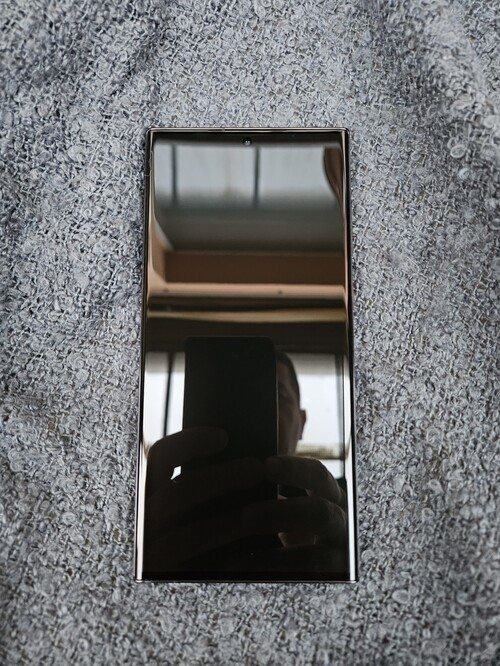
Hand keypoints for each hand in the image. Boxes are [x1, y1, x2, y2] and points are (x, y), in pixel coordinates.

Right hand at [143, 427, 266, 571]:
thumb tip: (239, 449)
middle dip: (221, 478)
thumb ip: (210, 475)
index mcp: (146, 493)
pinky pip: (210, 569)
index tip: (224, 436)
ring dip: (233, 516)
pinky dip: (238, 554)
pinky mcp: (179, 581)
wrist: (197, 580)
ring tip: (268, 503)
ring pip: (193, 535)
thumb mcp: (202, 496)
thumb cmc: (211, 518)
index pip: (159, 457)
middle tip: (257, 467)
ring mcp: (156, 557)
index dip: (190, 442)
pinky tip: (265, 542)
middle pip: (177, 495)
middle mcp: (143, 522)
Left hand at [229, 456, 347, 571]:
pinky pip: (299, 582)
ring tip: (235, 559)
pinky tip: (238, 571)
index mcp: (328, 492)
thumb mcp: (279, 490)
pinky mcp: (326, 579)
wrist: (297, 550)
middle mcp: (339, 521)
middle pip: (320, 514)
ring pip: (314, 558)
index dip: (294, 470)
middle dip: (281, 514)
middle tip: (245, 516)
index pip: (317, 475)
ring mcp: (337, 554)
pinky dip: (269, 576)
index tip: (266, 466)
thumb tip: (238, 454)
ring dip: (274, 558)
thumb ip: (267, 475)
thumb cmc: (278, 509)